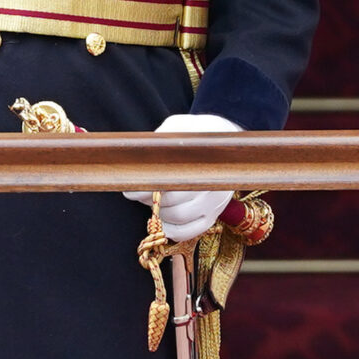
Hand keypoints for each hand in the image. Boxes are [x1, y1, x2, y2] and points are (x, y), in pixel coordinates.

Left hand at [127, 114, 239, 241]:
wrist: (227, 144)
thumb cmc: (198, 134)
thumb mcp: (180, 127)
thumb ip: (163, 138)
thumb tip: (140, 154)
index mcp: (205, 161)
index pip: (172, 180)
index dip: (147, 187)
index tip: (131, 187)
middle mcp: (213, 184)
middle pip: (174, 201)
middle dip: (150, 199)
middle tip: (137, 192)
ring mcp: (215, 202)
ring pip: (181, 217)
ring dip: (160, 212)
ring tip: (152, 201)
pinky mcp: (214, 214)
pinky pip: (192, 231)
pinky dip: (174, 230)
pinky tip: (163, 221)